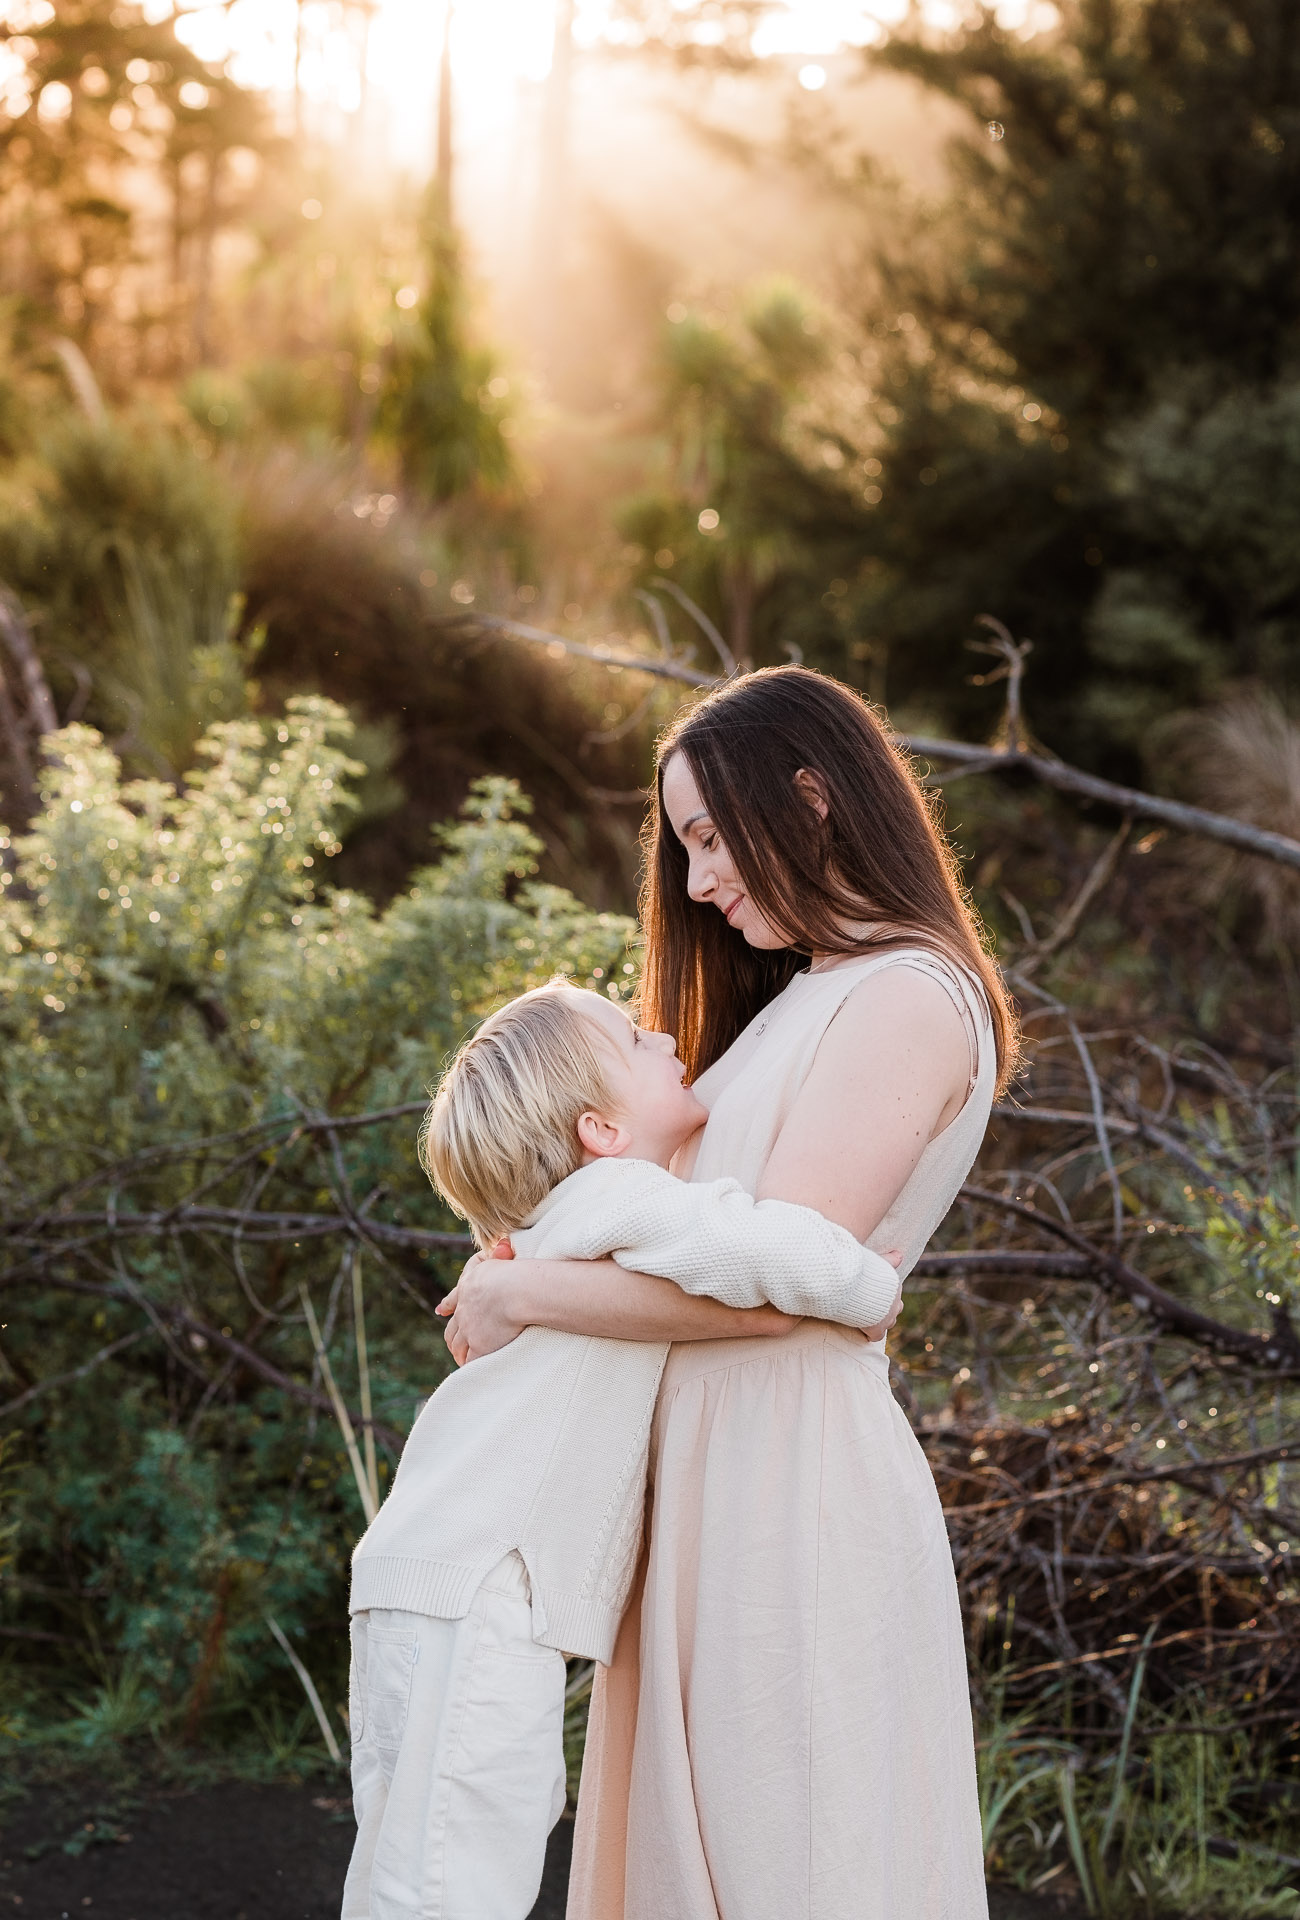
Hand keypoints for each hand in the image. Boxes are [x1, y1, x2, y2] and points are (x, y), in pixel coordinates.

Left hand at [436, 1239, 522, 1365]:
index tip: (441, 1311)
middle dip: (454, 1338)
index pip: (454, 1299)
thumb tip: (505, 1243)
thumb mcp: (504, 1257)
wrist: (516, 1290)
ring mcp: (470, 1329)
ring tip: (464, 1361)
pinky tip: (473, 1372)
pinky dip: (470, 1367)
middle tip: (456, 1346)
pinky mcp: (480, 1346)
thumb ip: (502, 1253)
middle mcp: (464, 1310)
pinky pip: (471, 1361)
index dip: (448, 1306)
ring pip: (458, 1346)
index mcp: (469, 1288)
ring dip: (460, 1354)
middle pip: (452, 1329)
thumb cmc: (516, 1272)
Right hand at [864, 1249, 903, 1343]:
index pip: (895, 1292)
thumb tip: (900, 1254)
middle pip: (897, 1308)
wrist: (856, 1287)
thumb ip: (890, 1259)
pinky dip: (870, 1334)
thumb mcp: (879, 1260)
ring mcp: (887, 1318)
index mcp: (895, 1286)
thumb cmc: (865, 1270)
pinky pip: (876, 1336)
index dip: (885, 1294)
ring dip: (882, 1321)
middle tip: (874, 1306)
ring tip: (869, 1318)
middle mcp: (895, 1303)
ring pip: (890, 1323)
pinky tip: (862, 1331)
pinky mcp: (876, 1329)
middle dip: (888, 1309)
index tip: (874, 1293)